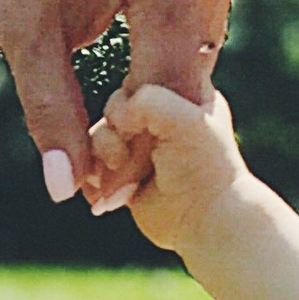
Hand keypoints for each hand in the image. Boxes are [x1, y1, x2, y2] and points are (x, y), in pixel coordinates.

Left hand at [0, 0, 243, 210]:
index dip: (130, 154)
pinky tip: (128, 89)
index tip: (97, 196)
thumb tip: (67, 191)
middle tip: (101, 184)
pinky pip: (197, 36)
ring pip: (195, 66)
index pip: (163, 97)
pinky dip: (165, 67)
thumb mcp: (24, 27)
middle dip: (144, 136)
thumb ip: (49, 112)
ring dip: (156, 105)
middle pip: (186, 86)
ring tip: (108, 139)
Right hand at [88, 79, 249, 253]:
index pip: (139, 77)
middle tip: (133, 158)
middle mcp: (163, 118)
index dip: (131, 99)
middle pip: (114, 107)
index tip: (147, 124)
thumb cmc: (203, 168)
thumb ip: (144, 98)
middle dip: (116, 133)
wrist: (207, 222)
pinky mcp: (126, 175)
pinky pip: (91, 166)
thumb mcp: (181, 118)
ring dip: (102, 159)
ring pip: (98, 136)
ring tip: (123, 182)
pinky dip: (93, 179)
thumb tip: (113, 119)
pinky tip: (107, 194)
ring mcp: (143, 147)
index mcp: (185, 92)